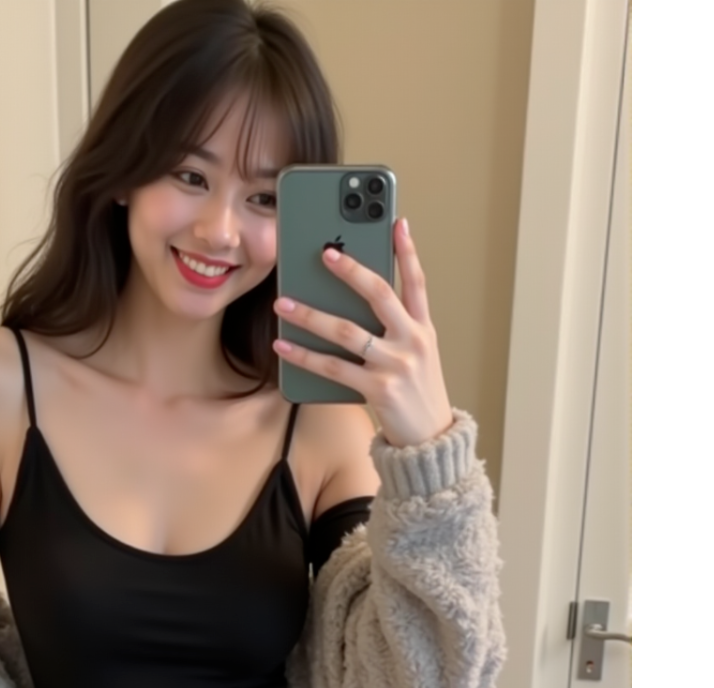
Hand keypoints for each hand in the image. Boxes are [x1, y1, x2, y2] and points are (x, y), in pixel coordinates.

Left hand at [273, 217, 453, 448]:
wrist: (430, 440)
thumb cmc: (417, 394)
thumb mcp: (418, 355)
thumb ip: (396, 328)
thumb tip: (353, 304)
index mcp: (424, 328)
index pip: (417, 282)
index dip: (408, 251)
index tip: (396, 221)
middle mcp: (412, 341)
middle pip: (379, 294)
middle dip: (350, 270)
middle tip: (323, 252)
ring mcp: (395, 365)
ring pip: (346, 331)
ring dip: (310, 314)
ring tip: (283, 302)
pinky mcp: (377, 389)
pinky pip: (332, 367)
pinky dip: (304, 356)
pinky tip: (283, 345)